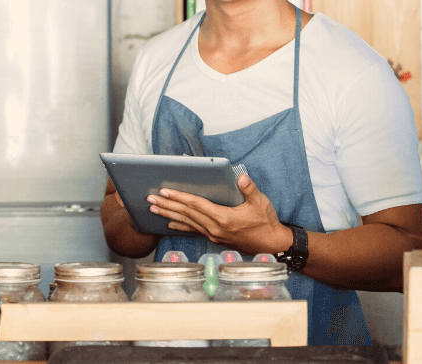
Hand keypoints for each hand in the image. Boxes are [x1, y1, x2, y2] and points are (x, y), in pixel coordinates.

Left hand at [148, 173, 292, 255]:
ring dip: (169, 214)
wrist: (271, 244)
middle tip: (150, 198)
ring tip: (154, 208)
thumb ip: (249, 189)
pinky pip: (193, 230)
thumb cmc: (266, 222)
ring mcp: (213, 235)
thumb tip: (241, 177)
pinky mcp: (215, 238)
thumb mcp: (261, 202)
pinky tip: (170, 223)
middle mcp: (215, 228)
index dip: (180, 197)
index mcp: (223, 218)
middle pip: (186, 214)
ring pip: (186, 223)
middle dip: (167, 205)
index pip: (196, 205)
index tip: (166, 191)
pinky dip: (180, 226)